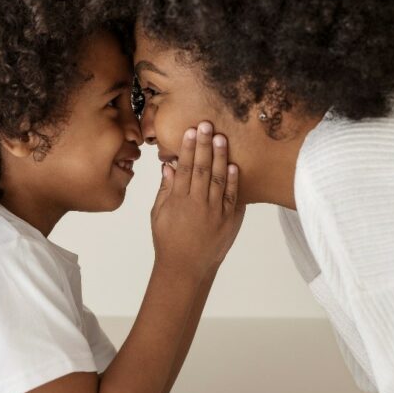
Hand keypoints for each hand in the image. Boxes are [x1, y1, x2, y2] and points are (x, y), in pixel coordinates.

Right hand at [150, 121, 245, 280]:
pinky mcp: (230, 220)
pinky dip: (234, 181)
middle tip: (206, 124)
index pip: (185, 168)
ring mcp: (216, 212)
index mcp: (179, 201)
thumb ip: (165, 189)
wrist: (187, 268)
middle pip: (203, 168)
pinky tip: (234, 165)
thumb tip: (169, 166)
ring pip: (219, 179)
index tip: (190, 131)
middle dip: (204, 145)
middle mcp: (198, 204)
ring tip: (221, 137)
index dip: (188, 148)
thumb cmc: (168, 240)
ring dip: (221, 157)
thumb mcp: (159, 214)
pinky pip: (233, 197)